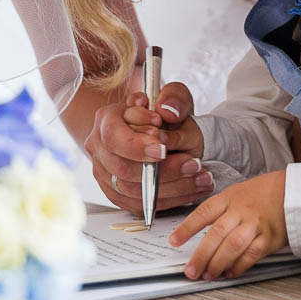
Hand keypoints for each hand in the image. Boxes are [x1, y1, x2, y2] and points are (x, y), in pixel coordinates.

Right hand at [85, 82, 210, 215]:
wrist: (155, 128)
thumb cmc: (162, 111)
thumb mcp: (174, 95)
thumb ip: (174, 97)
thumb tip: (167, 111)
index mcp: (106, 119)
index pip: (113, 137)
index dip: (137, 146)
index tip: (164, 147)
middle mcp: (99, 148)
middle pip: (123, 169)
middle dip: (162, 170)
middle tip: (193, 164)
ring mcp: (105, 173)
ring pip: (132, 191)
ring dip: (171, 187)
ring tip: (201, 176)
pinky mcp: (117, 194)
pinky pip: (141, 204)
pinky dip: (171, 199)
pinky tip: (194, 188)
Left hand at [168, 170, 287, 279]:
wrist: (291, 192)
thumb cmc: (261, 194)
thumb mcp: (236, 193)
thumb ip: (218, 211)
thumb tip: (196, 233)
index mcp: (229, 198)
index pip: (204, 212)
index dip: (187, 228)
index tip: (174, 241)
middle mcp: (241, 211)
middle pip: (217, 234)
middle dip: (201, 255)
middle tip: (191, 270)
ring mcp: (255, 225)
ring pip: (233, 246)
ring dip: (218, 263)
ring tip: (207, 275)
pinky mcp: (269, 238)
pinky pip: (251, 255)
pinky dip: (239, 266)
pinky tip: (229, 273)